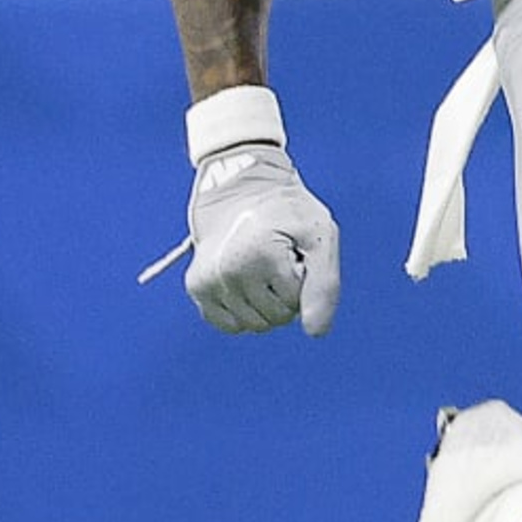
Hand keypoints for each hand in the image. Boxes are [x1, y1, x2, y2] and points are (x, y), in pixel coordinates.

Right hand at [184, 143, 342, 334]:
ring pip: (254, 326)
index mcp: (261, 256)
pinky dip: (242, 311)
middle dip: (285, 294)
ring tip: (260, 265)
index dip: (302, 276)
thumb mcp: (320, 236)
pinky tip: (244, 281)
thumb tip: (315, 333)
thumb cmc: (285, 213)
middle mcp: (229, 272)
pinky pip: (230, 325)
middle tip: (277, 257)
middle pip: (277, 318)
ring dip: (264, 303)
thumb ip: (324, 285)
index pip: (298, 301)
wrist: (239, 187)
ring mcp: (210, 282)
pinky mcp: (197, 288)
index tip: (293, 248)